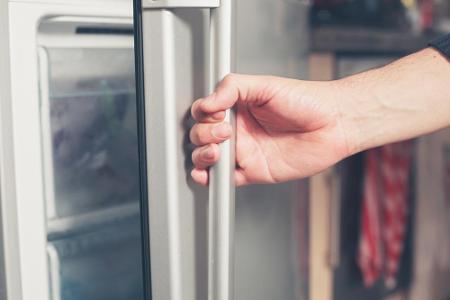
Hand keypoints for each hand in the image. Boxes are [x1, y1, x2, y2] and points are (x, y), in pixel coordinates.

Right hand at [189, 74, 351, 185]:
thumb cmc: (306, 101)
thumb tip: (207, 102)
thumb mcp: (265, 84)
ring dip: (202, 156)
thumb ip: (232, 88)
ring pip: (208, 158)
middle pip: (201, 136)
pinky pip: (226, 179)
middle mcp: (239, 129)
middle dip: (204, 135)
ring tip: (216, 152)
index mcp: (238, 107)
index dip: (203, 115)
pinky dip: (211, 179)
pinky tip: (208, 174)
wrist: (333, 125)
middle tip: (225, 132)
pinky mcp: (253, 171)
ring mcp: (245, 151)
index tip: (215, 113)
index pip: (205, 113)